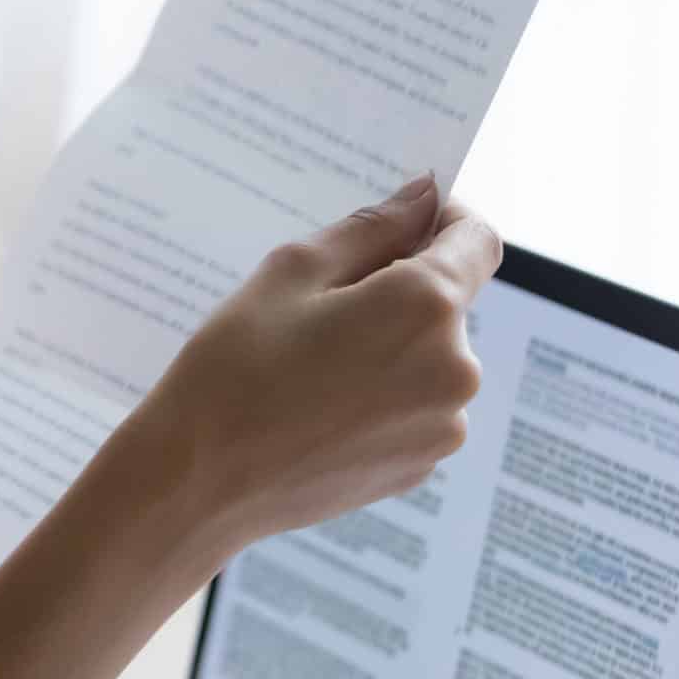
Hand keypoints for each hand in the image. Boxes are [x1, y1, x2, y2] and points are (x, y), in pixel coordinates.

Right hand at [136, 174, 500, 549]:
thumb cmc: (234, 366)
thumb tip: (424, 198)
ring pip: (429, 357)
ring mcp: (443, 425)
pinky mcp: (422, 465)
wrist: (201, 480)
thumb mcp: (289, 272)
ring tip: (310, 366)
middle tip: (317, 308)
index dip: (447, 220)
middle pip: (447, 302)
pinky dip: (380, 394)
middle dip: (398, 291)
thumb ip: (370, 230)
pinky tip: (318, 408)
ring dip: (389, 346)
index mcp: (426, 306)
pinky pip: (414, 406)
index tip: (404, 223)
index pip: (478, 239)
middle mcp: (455, 367)